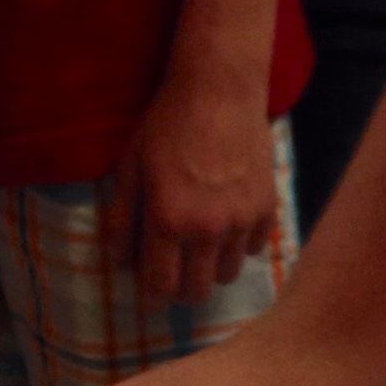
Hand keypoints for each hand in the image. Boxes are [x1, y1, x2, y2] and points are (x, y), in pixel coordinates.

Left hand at [105, 66, 277, 306]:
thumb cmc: (167, 123)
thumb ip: (122, 218)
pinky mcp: (265, 209)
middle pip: (197, 291)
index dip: (153, 297)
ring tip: (202, 249)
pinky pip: (253, 249)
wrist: (220, 88)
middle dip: (182, 291)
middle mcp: (206, 229)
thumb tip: (120, 262)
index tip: (151, 294)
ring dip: (210, 269)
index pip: (160, 285)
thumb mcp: (130, 166)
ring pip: (227, 275)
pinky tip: (229, 226)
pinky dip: (239, 246)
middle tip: (176, 276)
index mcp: (168, 220)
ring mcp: (240, 221)